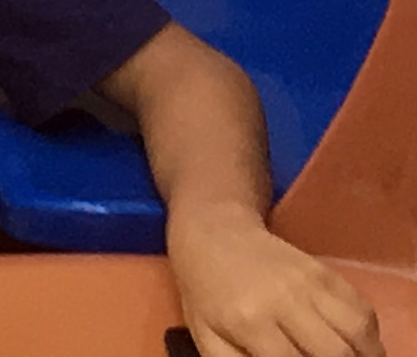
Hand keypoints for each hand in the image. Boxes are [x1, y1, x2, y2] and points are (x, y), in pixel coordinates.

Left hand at [165, 202, 384, 356]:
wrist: (212, 233)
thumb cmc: (206, 292)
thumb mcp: (207, 336)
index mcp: (249, 321)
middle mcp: (283, 299)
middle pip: (334, 352)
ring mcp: (308, 282)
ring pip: (357, 331)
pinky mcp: (324, 271)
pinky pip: (363, 309)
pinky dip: (371, 336)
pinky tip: (360, 349)